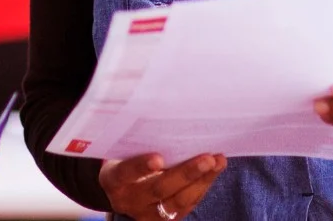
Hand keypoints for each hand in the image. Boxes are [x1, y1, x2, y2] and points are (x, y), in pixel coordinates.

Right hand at [99, 152, 226, 219]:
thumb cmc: (126, 159)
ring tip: (218, 161)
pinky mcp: (164, 220)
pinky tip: (215, 169)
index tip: (158, 158)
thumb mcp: (123, 152)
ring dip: (202, 181)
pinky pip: (187, 205)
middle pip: (159, 189)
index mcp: (114, 180)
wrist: (121, 190)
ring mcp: (147, 214)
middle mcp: (129, 200)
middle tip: (207, 158)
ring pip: (178, 201)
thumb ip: (140, 143)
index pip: (126, 173)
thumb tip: (171, 122)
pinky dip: (203, 186)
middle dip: (186, 174)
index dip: (141, 166)